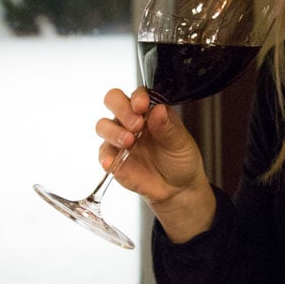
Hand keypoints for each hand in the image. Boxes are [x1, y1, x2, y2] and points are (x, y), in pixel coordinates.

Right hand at [97, 87, 216, 240]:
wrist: (177, 188)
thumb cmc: (180, 159)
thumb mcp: (180, 142)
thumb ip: (168, 127)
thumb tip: (158, 110)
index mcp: (149, 111)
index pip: (136, 95)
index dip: (137, 98)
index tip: (142, 106)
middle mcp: (131, 120)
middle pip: (113, 101)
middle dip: (122, 110)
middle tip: (136, 125)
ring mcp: (119, 138)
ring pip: (103, 125)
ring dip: (114, 132)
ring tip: (129, 142)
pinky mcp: (113, 158)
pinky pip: (103, 154)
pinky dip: (106, 157)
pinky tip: (113, 161)